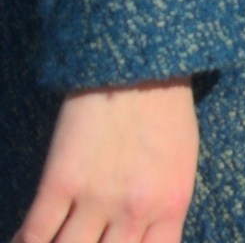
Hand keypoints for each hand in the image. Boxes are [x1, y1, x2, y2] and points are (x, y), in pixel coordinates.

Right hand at [14, 79, 196, 242]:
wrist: (140, 64)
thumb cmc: (165, 111)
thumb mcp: (181, 164)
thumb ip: (162, 207)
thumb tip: (139, 238)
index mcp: (171, 205)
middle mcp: (135, 210)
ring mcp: (97, 198)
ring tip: (56, 242)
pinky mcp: (61, 182)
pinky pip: (36, 233)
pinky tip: (20, 241)